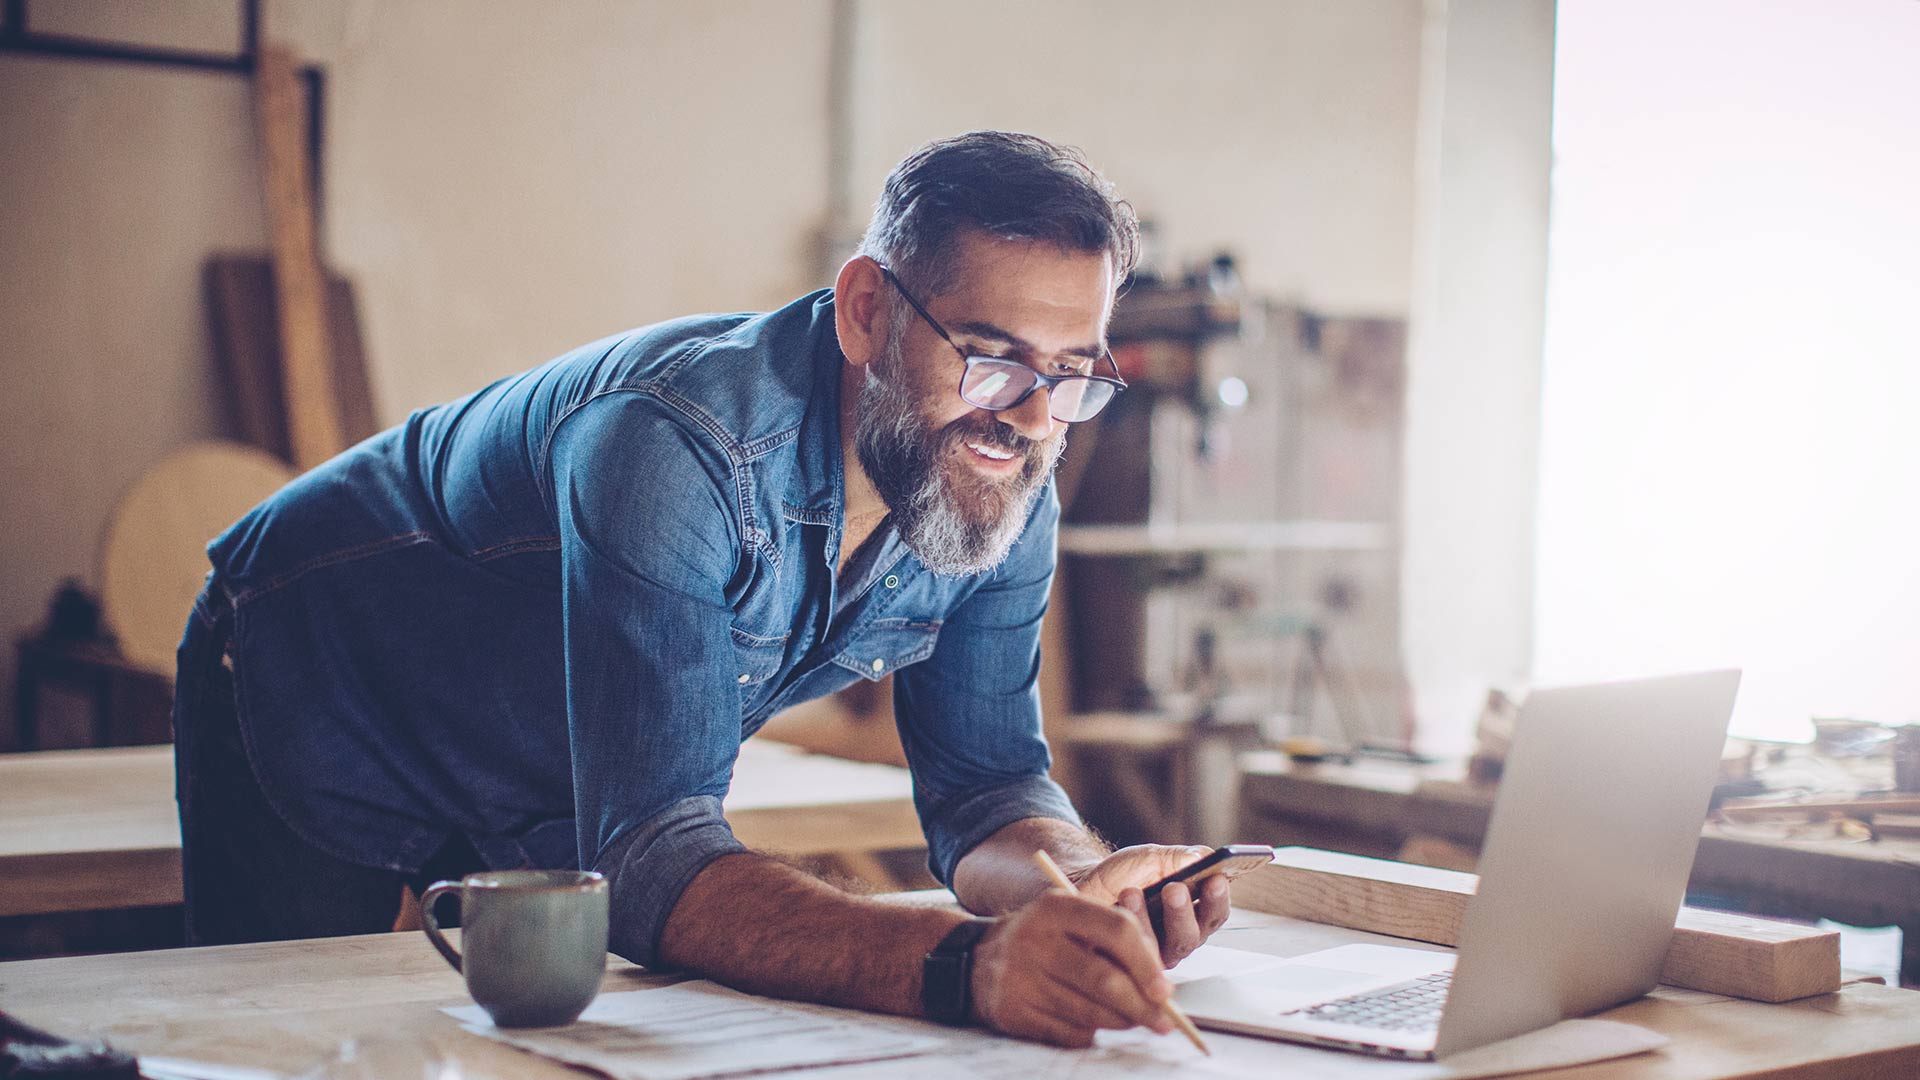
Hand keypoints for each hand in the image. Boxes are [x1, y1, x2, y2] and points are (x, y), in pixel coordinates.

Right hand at [968, 892, 1175, 1047]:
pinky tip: (1094, 1024)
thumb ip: (1112, 941)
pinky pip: (1066, 1032)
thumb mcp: (1070, 921)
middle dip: (1141, 1005)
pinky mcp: (1012, 1010)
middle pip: (1104, 979)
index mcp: (1055, 906)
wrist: (978, 961)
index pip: (1116, 930)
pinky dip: (1089, 1033)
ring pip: (1089, 1012)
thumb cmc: (1044, 940)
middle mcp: (1034, 938)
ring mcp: (1020, 976)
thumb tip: (1160, 987)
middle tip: (1164, 1020)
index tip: (1166, 990)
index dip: (1147, 963)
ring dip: (1121, 1022)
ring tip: (1135, 1021)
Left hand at [1070, 845, 1232, 966]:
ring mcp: (1157, 956)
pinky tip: (1120, 904)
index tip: (1216, 878)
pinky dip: (1129, 928)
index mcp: (1194, 913)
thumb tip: (1203, 857)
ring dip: (1152, 920)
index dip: (1219, 898)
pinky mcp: (1132, 966)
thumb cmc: (1125, 874)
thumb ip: (1179, 858)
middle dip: (1185, 911)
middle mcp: (1180, 938)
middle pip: (1194, 935)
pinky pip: (1137, 956)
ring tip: (1135, 892)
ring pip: (1165, 949)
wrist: (1086, 885)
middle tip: (1175, 889)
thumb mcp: (1152, 858)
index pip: (1215, 913)